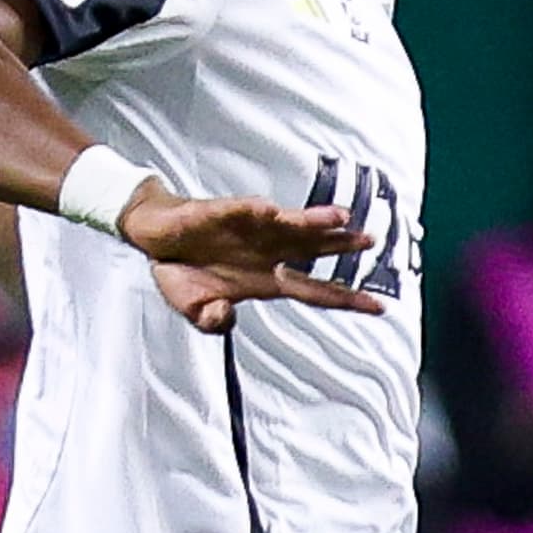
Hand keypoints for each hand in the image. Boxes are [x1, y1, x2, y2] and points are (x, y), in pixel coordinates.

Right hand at [119, 191, 378, 334]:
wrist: (153, 241)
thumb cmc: (184, 273)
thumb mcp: (196, 310)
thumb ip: (213, 321)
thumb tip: (226, 318)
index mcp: (269, 280)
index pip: (316, 290)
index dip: (347, 298)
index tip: (379, 307)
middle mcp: (269, 253)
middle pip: (314, 249)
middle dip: (343, 246)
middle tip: (371, 241)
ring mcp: (250, 231)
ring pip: (291, 224)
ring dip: (315, 221)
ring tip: (341, 217)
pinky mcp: (224, 212)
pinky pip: (245, 211)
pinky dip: (258, 211)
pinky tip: (272, 210)